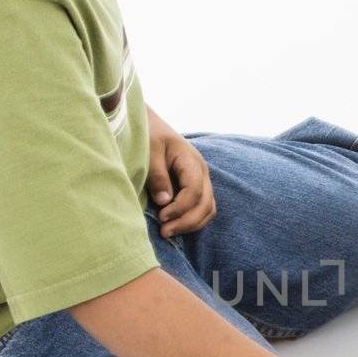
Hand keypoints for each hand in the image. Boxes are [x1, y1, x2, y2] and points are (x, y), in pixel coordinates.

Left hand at [146, 107, 215, 236]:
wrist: (151, 124)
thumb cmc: (149, 134)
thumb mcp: (150, 151)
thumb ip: (157, 176)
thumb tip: (165, 202)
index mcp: (192, 161)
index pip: (195, 191)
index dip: (180, 208)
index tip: (161, 217)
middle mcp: (202, 172)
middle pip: (206, 205)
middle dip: (187, 222)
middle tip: (164, 231)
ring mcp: (201, 180)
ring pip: (208, 210)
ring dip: (191, 224)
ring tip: (168, 231)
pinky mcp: (196, 187)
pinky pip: (202, 208)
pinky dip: (192, 220)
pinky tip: (174, 224)